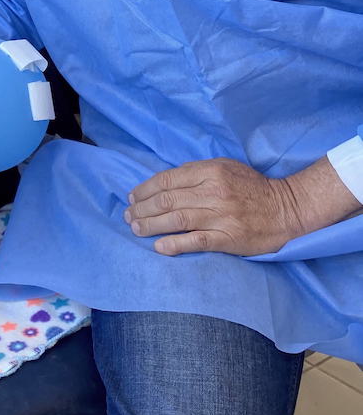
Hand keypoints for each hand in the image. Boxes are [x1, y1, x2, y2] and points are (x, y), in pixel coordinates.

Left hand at [124, 157, 304, 255]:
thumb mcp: (226, 167)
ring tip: (135, 229)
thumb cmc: (252, 187)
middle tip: (128, 216)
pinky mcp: (227, 238)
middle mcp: (212, 192)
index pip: (167, 180)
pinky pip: (195, 241)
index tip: (132, 197)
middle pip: (166, 200)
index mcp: (210, 171)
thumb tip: (168, 180)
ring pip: (176, 220)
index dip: (144, 189)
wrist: (286, 209)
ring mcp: (220, 216)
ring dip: (150, 225)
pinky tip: (159, 247)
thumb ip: (197, 171)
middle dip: (141, 208)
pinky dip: (174, 244)